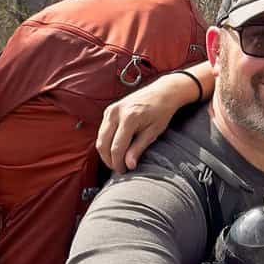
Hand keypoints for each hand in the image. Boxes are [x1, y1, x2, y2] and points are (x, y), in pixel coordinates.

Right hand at [96, 63, 212, 172]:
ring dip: (106, 152)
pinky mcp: (109, 110)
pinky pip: (102, 131)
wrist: (163, 92)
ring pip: (100, 138)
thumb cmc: (161, 111)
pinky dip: (106, 142)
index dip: (118, 163)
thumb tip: (128, 165)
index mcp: (129, 117)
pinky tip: (116, 149)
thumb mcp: (153, 132)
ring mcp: (110, 110)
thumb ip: (138, 148)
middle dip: (109, 160)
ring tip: (118, 161)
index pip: (116, 148)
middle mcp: (116, 112)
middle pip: (103, 144)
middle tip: (119, 169)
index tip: (124, 171)